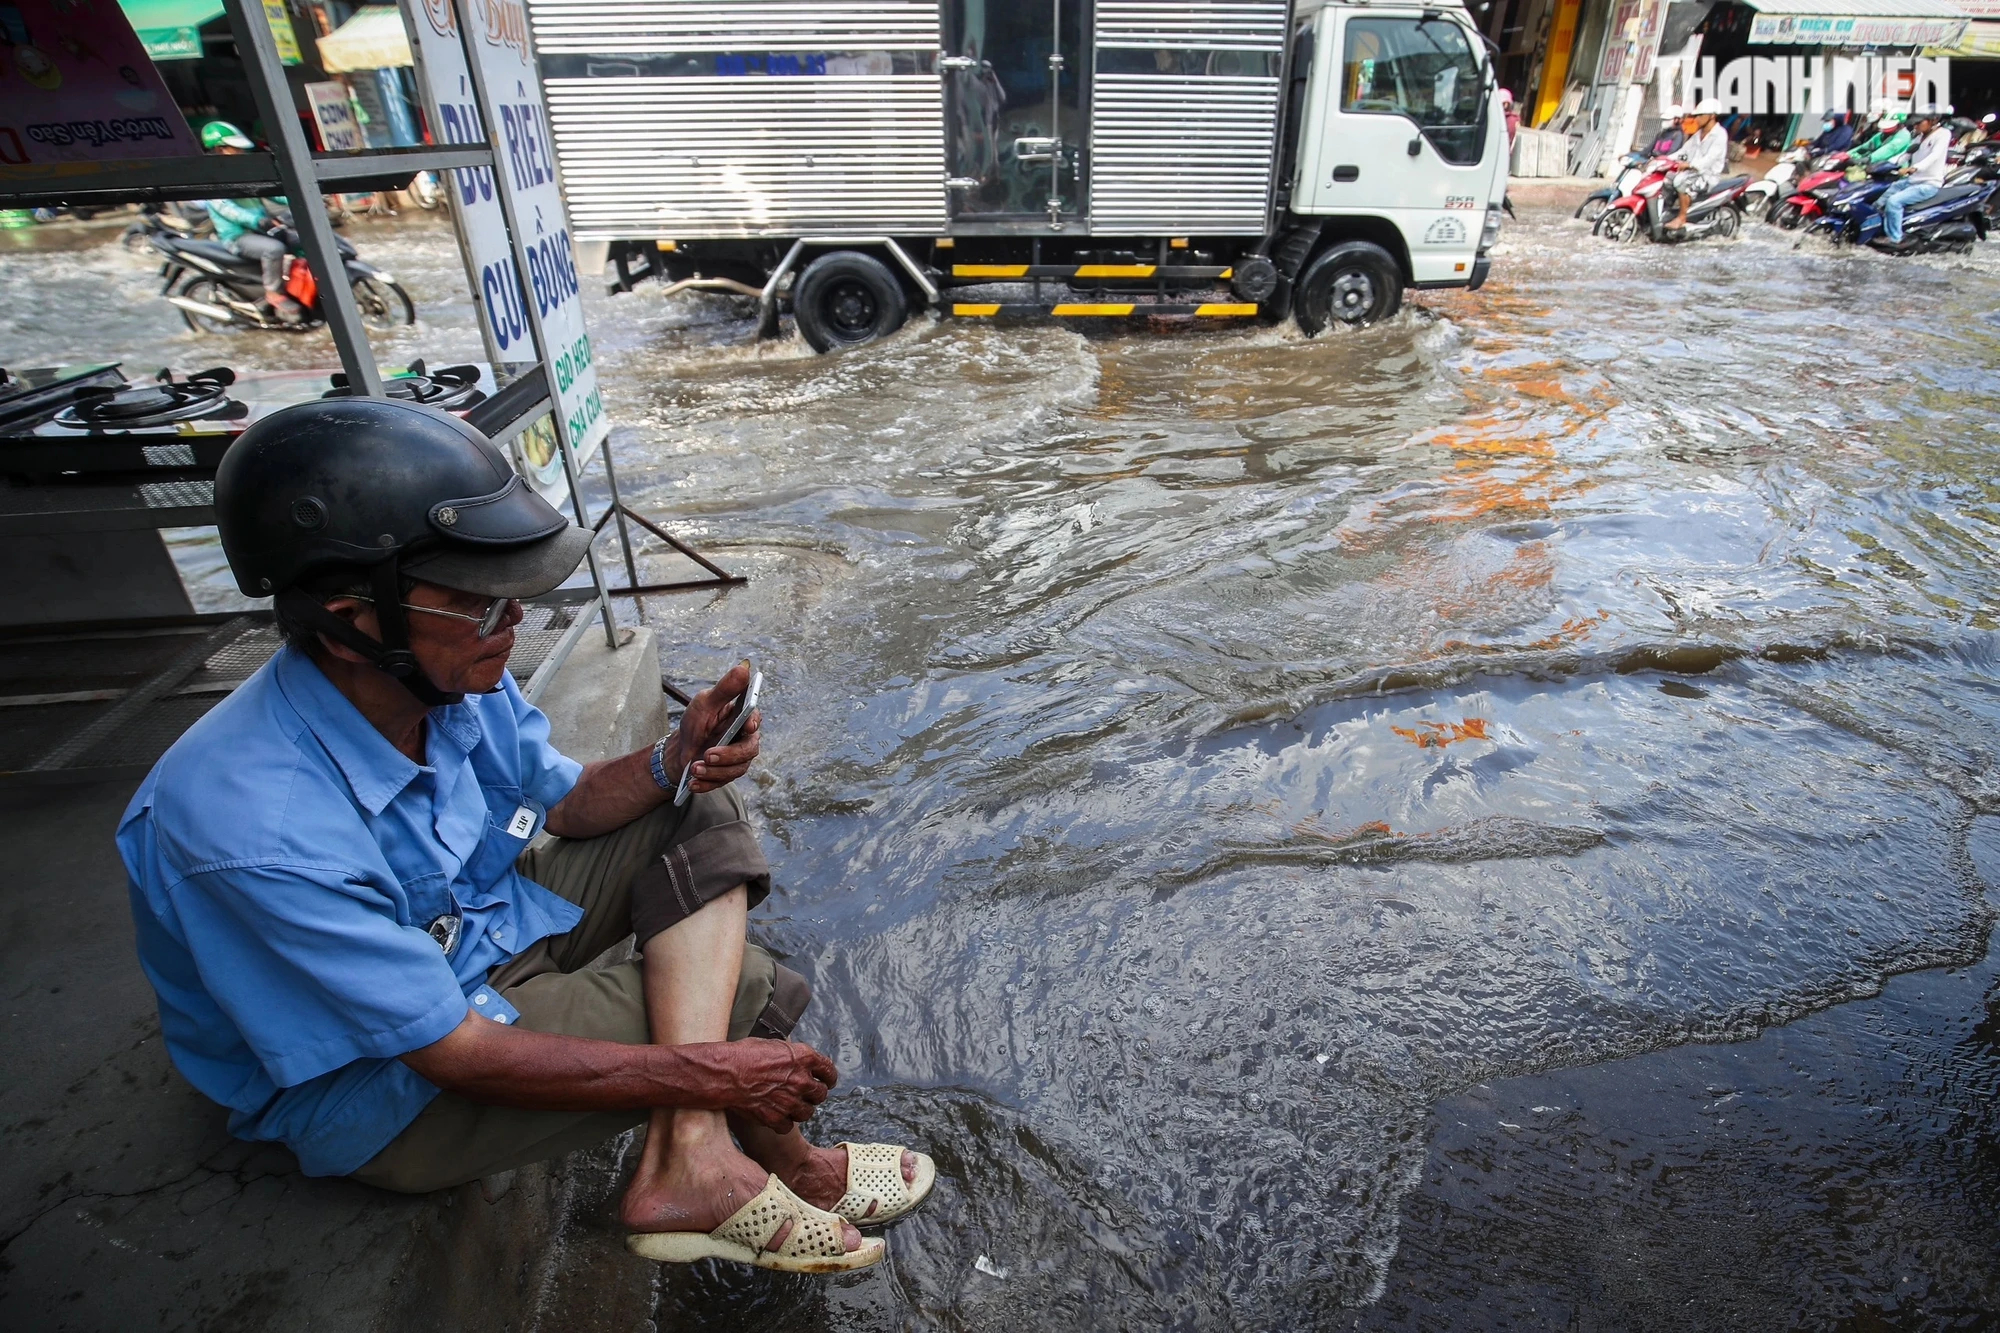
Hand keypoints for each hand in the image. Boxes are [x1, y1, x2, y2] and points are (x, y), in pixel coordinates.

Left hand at [668, 661, 761, 794]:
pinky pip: (722, 783)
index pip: (755, 719)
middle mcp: (746, 740)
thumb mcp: (705, 703)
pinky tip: (692, 783)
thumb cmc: (696, 722)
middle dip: (728, 755)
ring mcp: (738, 760)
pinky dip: (706, 784)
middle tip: (708, 755)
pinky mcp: (728, 776)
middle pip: (749, 750)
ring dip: (714, 772)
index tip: (746, 725)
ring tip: (694, 769)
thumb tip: (744, 668)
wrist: (680, 750)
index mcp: (744, 717)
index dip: (752, 723)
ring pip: (736, 770)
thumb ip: (725, 688)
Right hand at [677, 1039, 837, 1126]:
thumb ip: (790, 1054)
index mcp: (803, 1057)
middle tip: (807, 1094)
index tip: (827, 1081)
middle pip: (821, 1094)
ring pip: (808, 1113)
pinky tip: (777, 1115)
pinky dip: (783, 1122)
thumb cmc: (743, 1055)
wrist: (724, 1074)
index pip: (829, 1070)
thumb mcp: (772, 1044)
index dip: (829, 1077)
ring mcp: (790, 1101)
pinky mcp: (776, 1118)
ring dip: (801, 1109)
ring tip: (791, 1105)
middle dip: (815, 1094)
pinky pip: (788, 1126)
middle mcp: (801, 1080)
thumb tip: (795, 1058)